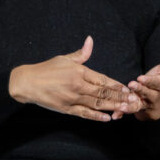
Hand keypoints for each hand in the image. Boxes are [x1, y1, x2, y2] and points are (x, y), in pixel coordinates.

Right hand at [8, 36, 140, 121]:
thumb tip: (90, 40)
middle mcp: (78, 86)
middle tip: (133, 100)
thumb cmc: (45, 69)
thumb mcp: (64, 58)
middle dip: (120, 97)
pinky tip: (107, 119)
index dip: (116, 85)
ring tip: (125, 109)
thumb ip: (81, 53)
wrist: (27, 83)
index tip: (127, 88)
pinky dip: (96, 117)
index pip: (103, 79)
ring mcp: (73, 98)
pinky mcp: (66, 109)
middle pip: (103, 93)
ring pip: (97, 104)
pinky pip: (85, 114)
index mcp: (79, 72)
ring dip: (113, 107)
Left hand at [127, 60, 159, 120]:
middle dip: (140, 90)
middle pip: (147, 94)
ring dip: (130, 107)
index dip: (150, 81)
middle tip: (131, 84)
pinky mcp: (135, 109)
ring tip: (122, 107)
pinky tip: (115, 115)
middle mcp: (153, 97)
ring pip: (137, 106)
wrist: (156, 103)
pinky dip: (121, 114)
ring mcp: (144, 104)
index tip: (141, 78)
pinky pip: (128, 112)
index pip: (157, 83)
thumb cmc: (157, 83)